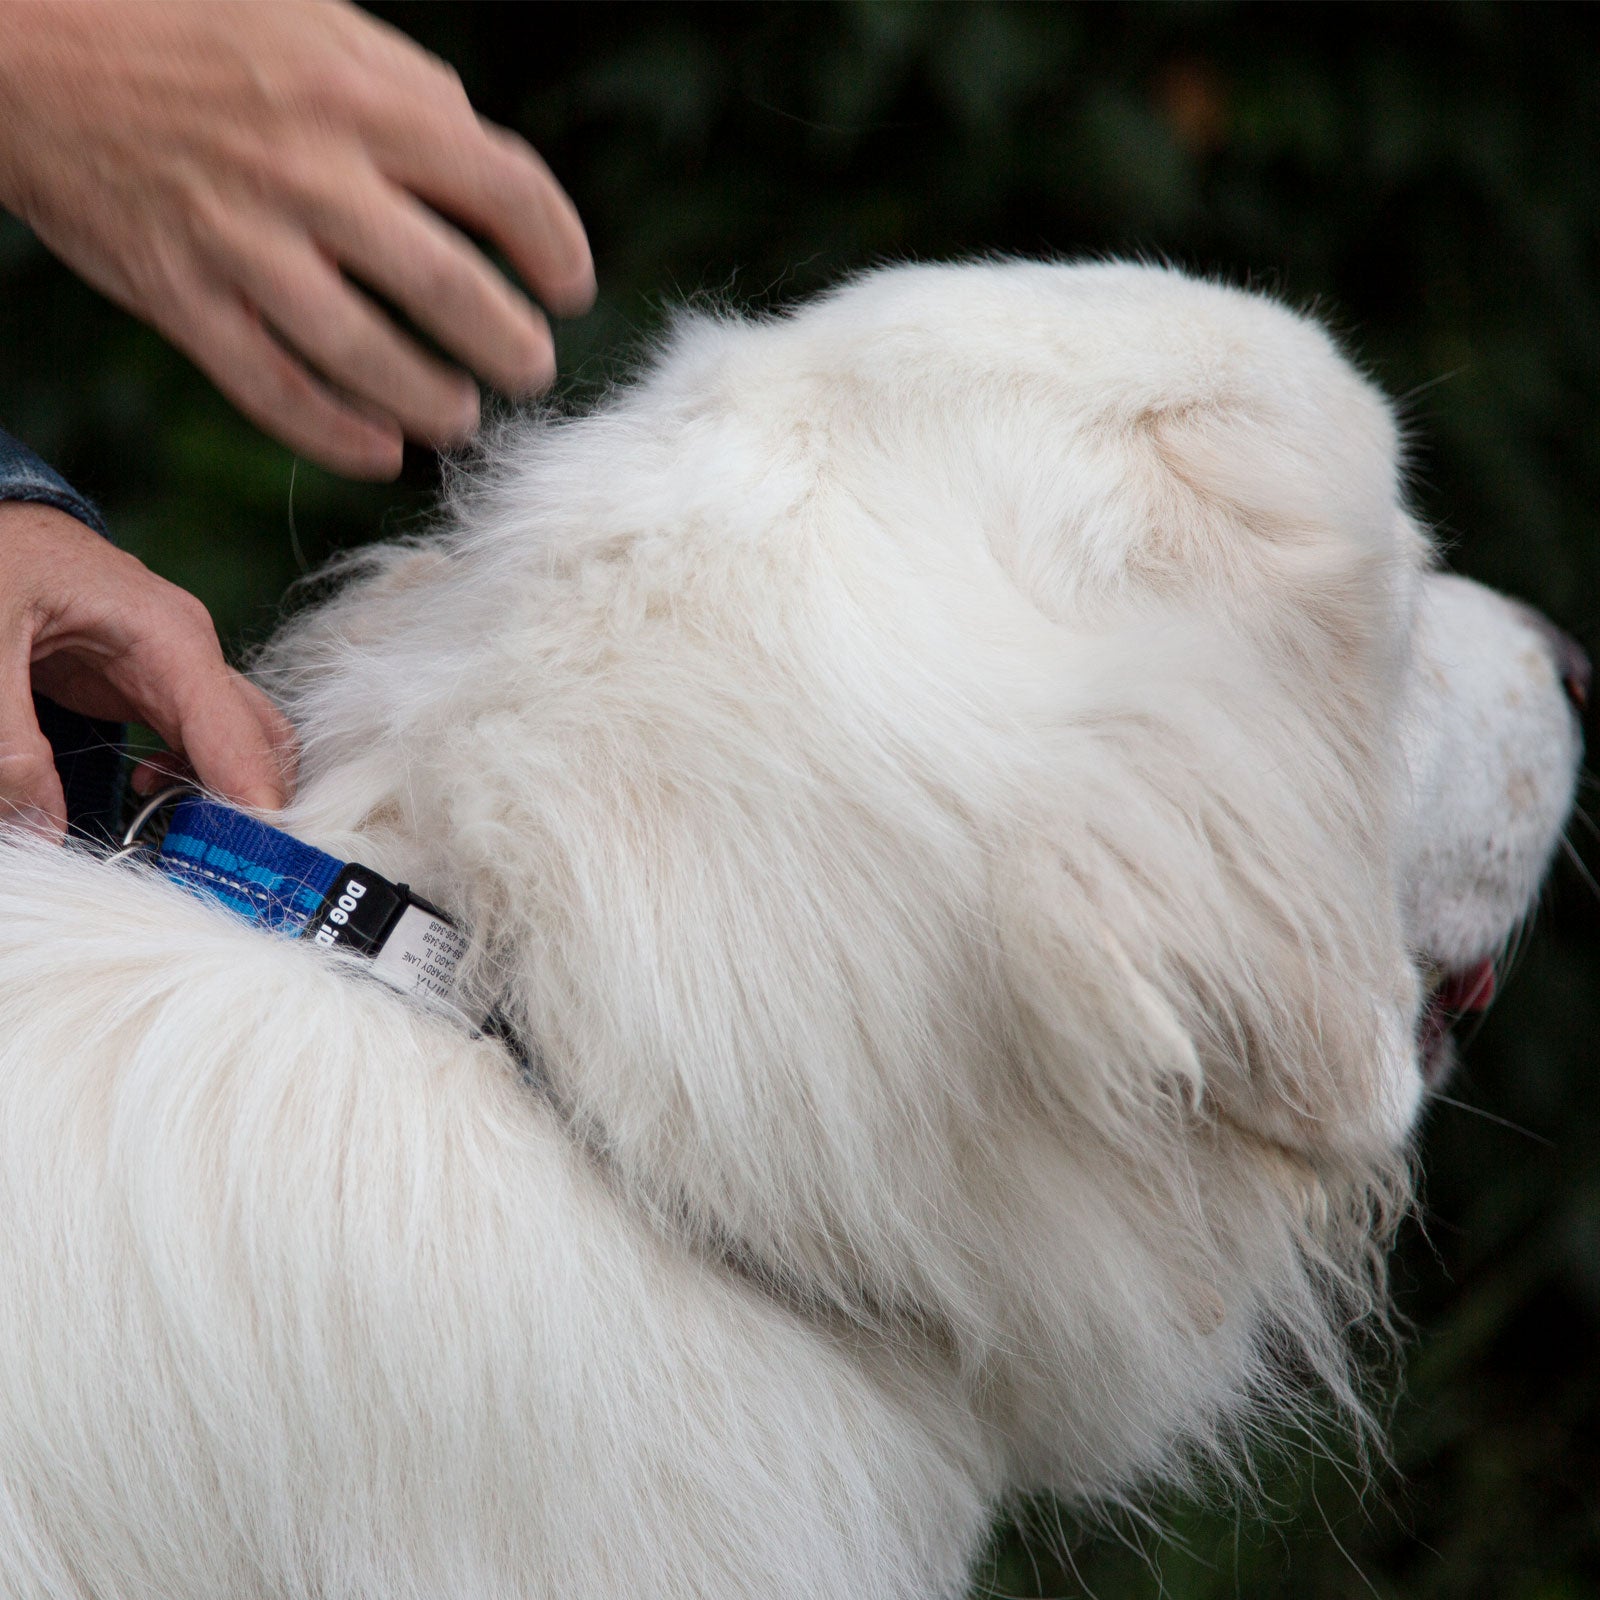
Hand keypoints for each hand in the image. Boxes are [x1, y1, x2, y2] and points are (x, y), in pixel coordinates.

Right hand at [0, 0, 593, 479]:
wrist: (26, 42)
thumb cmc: (185, 25)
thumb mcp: (315, 22)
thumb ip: (410, 96)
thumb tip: (486, 168)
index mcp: (360, 94)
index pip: (506, 189)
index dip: (557, 250)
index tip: (570, 287)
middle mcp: (310, 172)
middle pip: (451, 290)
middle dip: (511, 346)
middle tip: (529, 368)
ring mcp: (242, 241)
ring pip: (369, 356)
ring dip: (436, 402)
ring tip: (463, 415)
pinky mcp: (181, 297)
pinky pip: (276, 391)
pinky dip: (338, 435)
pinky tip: (382, 450)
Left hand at [0, 503, 296, 839]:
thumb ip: (9, 745)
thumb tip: (41, 832)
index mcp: (169, 639)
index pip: (239, 739)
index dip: (255, 809)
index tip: (258, 871)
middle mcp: (190, 652)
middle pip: (264, 744)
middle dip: (257, 812)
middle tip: (231, 875)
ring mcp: (175, 664)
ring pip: (241, 742)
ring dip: (229, 797)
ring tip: (189, 846)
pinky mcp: (150, 677)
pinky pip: (201, 735)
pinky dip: (196, 775)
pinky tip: (151, 793)